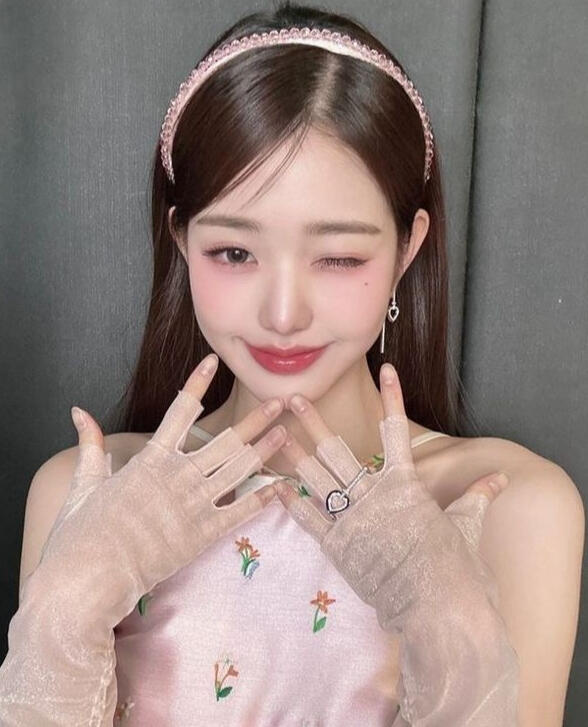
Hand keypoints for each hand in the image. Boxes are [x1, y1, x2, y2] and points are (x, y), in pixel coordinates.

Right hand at [37, 353, 287, 622]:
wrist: (87, 578)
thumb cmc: (81, 533)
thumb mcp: (84, 483)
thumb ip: (90, 444)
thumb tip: (78, 411)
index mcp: (150, 460)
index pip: (179, 411)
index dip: (197, 383)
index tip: (212, 362)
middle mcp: (177, 476)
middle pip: (225, 441)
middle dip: (255, 420)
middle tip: (280, 403)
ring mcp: (193, 505)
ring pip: (238, 470)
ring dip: (265, 450)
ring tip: (287, 433)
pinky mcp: (202, 535)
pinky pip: (239, 512)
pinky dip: (262, 498)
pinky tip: (282, 486)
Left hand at [273, 362, 509, 613]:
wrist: (440, 608)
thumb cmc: (457, 566)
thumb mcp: (466, 524)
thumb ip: (476, 496)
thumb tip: (500, 479)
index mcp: (405, 484)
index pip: (396, 430)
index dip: (392, 397)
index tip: (385, 370)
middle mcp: (374, 495)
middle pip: (337, 452)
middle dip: (313, 422)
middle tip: (295, 398)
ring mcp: (353, 520)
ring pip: (316, 480)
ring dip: (294, 455)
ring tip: (274, 434)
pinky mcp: (339, 548)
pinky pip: (309, 519)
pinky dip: (292, 502)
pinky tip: (275, 486)